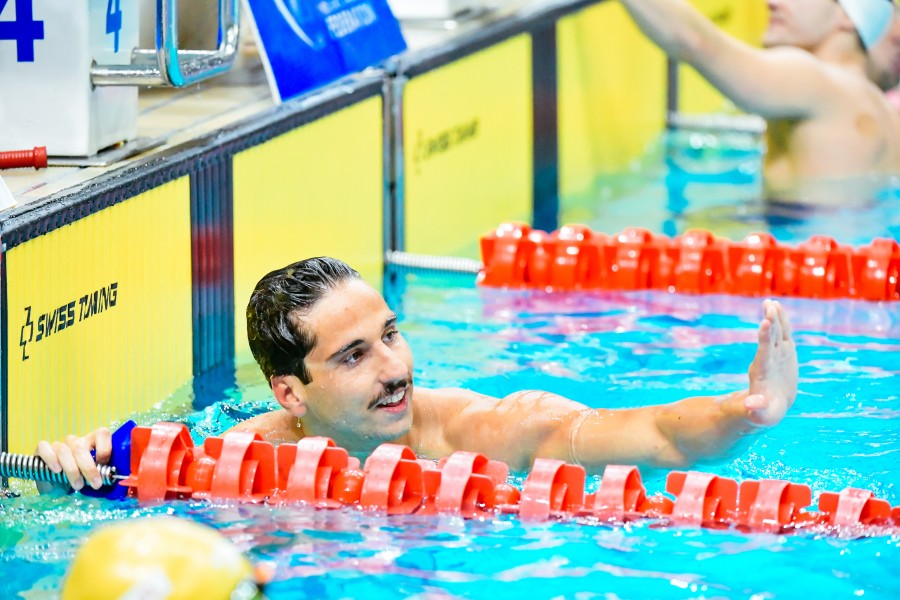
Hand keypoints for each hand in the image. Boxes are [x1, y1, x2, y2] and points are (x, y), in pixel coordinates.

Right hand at [34, 428, 111, 491]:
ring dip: (72, 470)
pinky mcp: (42, 449)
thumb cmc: (77, 478)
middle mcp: (76, 441)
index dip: (105, 448)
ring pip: (64, 451)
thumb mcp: (91, 475)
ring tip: (78, 486)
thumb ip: (101, 471)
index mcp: (91, 442)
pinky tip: (57, 470)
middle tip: (95, 484)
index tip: (104, 464)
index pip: (102, 433)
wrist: (53, 485)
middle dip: (89, 468)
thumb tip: (111, 478)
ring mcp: (59, 444)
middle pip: (81, 449)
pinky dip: (51, 459)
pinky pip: (45, 448)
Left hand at [745, 300, 797, 426]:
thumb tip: (749, 406)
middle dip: (770, 323)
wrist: (770, 406)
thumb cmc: (765, 413)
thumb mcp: (761, 416)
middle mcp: (767, 359)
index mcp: (762, 372)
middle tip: (768, 306)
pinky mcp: (784, 352)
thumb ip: (756, 410)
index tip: (764, 323)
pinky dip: (782, 322)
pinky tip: (777, 307)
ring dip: (774, 318)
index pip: (763, 352)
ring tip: (770, 302)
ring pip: (775, 332)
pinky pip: (783, 334)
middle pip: (769, 338)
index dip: (764, 338)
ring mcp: (775, 354)